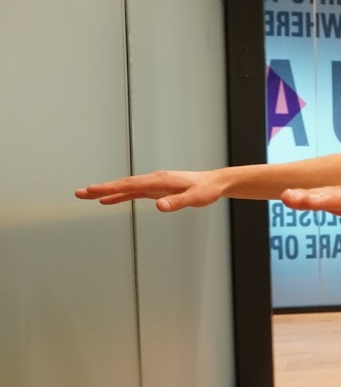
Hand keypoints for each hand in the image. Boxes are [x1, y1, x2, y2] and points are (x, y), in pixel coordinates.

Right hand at [75, 170, 223, 211]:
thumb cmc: (206, 190)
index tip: (92, 190)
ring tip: (86, 195)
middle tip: (79, 193)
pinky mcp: (156, 190)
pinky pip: (133, 192)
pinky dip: (119, 196)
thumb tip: (159, 206)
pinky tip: (108, 200)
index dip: (110, 188)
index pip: (130, 185)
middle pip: (122, 184)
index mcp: (159, 180)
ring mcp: (153, 184)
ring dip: (105, 191)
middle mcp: (153, 180)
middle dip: (100, 188)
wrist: (214, 183)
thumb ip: (177, 202)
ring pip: (125, 188)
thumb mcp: (195, 198)